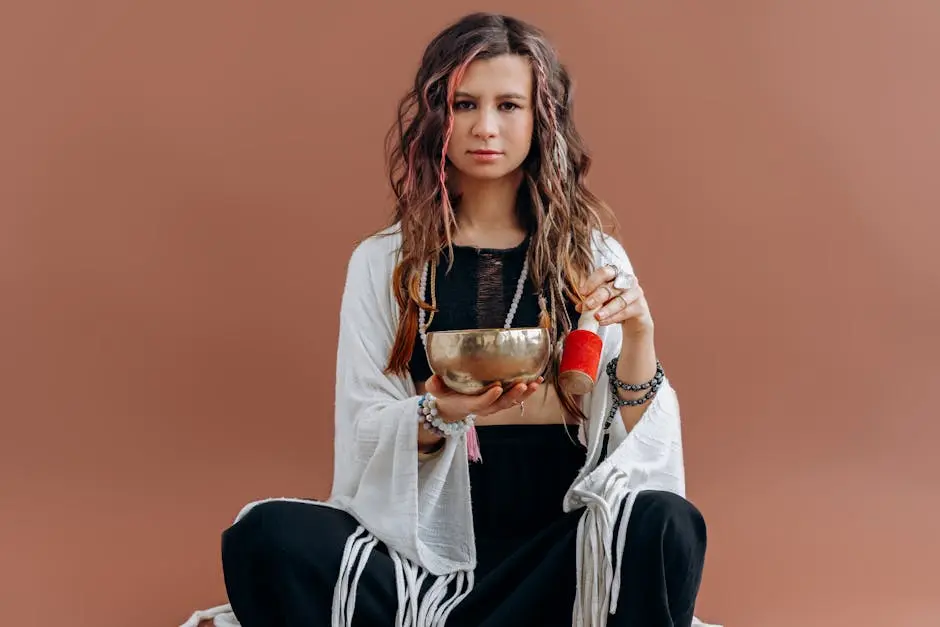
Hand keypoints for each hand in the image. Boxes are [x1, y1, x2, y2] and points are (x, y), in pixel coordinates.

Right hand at [425, 375, 542, 420]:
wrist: (454, 408)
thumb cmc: (446, 396)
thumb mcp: (437, 392)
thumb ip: (435, 386)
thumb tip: (433, 378)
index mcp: (470, 405)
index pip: (481, 403)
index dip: (489, 397)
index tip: (498, 388)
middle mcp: (486, 407)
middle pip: (501, 404)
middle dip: (512, 395)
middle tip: (522, 385)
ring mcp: (495, 404)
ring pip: (512, 402)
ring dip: (525, 394)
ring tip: (535, 383)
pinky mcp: (502, 400)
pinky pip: (517, 397)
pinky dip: (527, 390)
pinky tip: (538, 380)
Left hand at [577, 264, 653, 335]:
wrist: (633, 319)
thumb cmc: (614, 304)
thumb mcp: (600, 302)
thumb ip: (590, 302)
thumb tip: (579, 306)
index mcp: (616, 274)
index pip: (604, 272)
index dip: (592, 281)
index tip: (582, 292)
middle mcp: (627, 280)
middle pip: (611, 288)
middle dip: (597, 297)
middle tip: (587, 305)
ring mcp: (636, 293)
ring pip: (619, 301)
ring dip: (606, 310)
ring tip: (596, 317)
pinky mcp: (640, 306)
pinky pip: (625, 312)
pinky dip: (612, 318)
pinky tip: (603, 322)